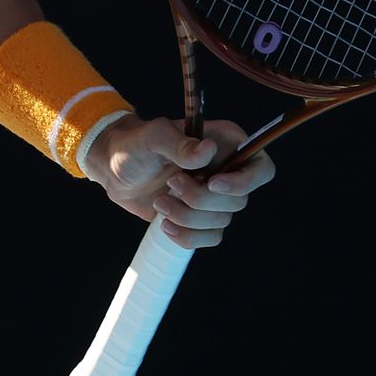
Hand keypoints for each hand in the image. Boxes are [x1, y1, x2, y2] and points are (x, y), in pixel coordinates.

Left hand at [83, 114, 274, 249]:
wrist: (114, 170)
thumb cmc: (135, 144)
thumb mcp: (153, 137)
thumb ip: (179, 144)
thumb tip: (208, 150)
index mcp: (224, 143)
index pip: (260, 166)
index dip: (245, 180)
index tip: (214, 182)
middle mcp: (226, 171)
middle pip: (239, 200)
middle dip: (201, 198)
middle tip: (171, 182)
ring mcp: (214, 197)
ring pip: (222, 222)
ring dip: (188, 217)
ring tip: (160, 202)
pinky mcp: (200, 219)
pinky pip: (210, 238)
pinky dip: (187, 236)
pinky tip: (164, 224)